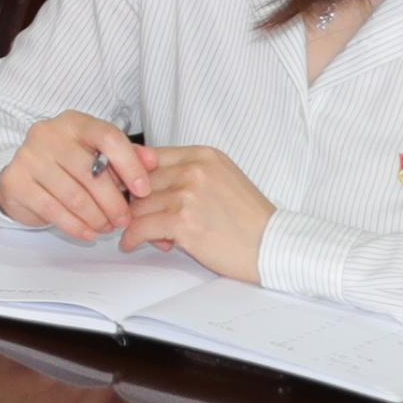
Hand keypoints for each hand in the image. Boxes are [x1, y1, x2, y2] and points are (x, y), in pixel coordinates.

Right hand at [0, 112, 150, 240]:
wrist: (22, 176)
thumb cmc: (68, 165)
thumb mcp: (98, 154)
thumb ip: (128, 156)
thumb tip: (153, 162)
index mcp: (74, 122)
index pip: (108, 138)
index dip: (131, 166)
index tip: (143, 191)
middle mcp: (47, 134)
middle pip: (91, 173)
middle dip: (114, 203)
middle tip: (125, 220)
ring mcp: (28, 157)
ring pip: (73, 196)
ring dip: (97, 218)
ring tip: (107, 227)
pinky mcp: (15, 182)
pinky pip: (53, 210)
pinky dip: (76, 226)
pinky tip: (89, 233)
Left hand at [117, 141, 272, 280]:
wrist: (273, 247)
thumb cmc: (247, 219)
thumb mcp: (219, 180)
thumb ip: (183, 172)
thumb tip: (136, 177)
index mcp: (203, 155)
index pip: (147, 158)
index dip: (132, 178)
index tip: (128, 194)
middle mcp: (194, 170)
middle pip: (138, 183)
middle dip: (135, 204)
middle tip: (142, 220)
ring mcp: (188, 195)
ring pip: (137, 206)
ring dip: (137, 223)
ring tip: (153, 235)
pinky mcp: (183, 222)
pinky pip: (140, 227)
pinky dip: (132, 238)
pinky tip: (133, 244)